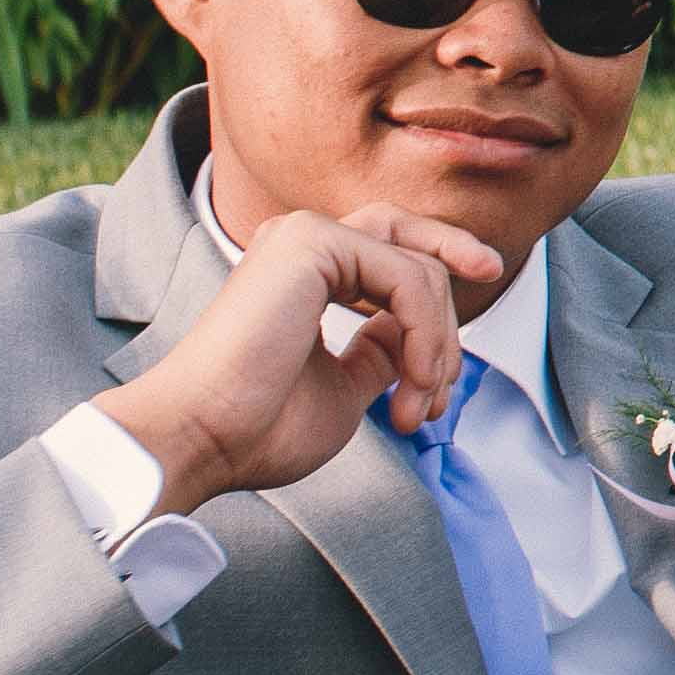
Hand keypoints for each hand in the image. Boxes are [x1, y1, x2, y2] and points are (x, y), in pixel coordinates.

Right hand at [90, 202, 501, 516]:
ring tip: (418, 405)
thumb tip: (412, 338)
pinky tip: (410, 383)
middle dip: (455, 278)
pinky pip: (409, 280)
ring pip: (420, 270)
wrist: (202, 438)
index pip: (391, 255)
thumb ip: (380, 352)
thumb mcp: (345, 387)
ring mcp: (303, 236)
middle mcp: (300, 242)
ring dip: (437, 344)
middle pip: (410, 239)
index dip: (437, 298)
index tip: (451, 366)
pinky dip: (424, 335)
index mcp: (303, 272)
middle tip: (472, 329)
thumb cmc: (259, 428)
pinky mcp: (311, 242)